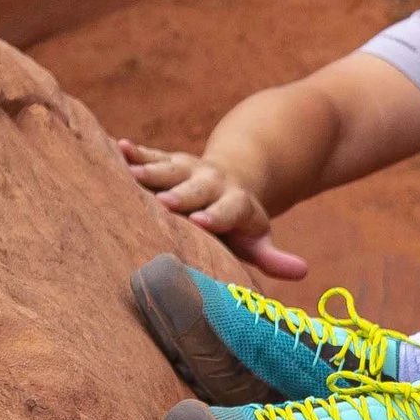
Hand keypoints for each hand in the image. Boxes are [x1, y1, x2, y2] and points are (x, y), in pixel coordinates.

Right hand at [119, 138, 306, 280]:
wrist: (235, 177)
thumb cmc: (238, 223)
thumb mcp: (256, 238)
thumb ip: (273, 256)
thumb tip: (302, 272)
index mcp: (235, 204)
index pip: (228, 211)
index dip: (217, 216)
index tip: (202, 222)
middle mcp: (213, 183)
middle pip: (197, 189)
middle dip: (181, 195)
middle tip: (165, 203)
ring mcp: (191, 169)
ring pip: (171, 169)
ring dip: (152, 171)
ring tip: (130, 173)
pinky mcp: (171, 161)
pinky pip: (152, 155)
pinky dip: (136, 152)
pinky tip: (117, 146)